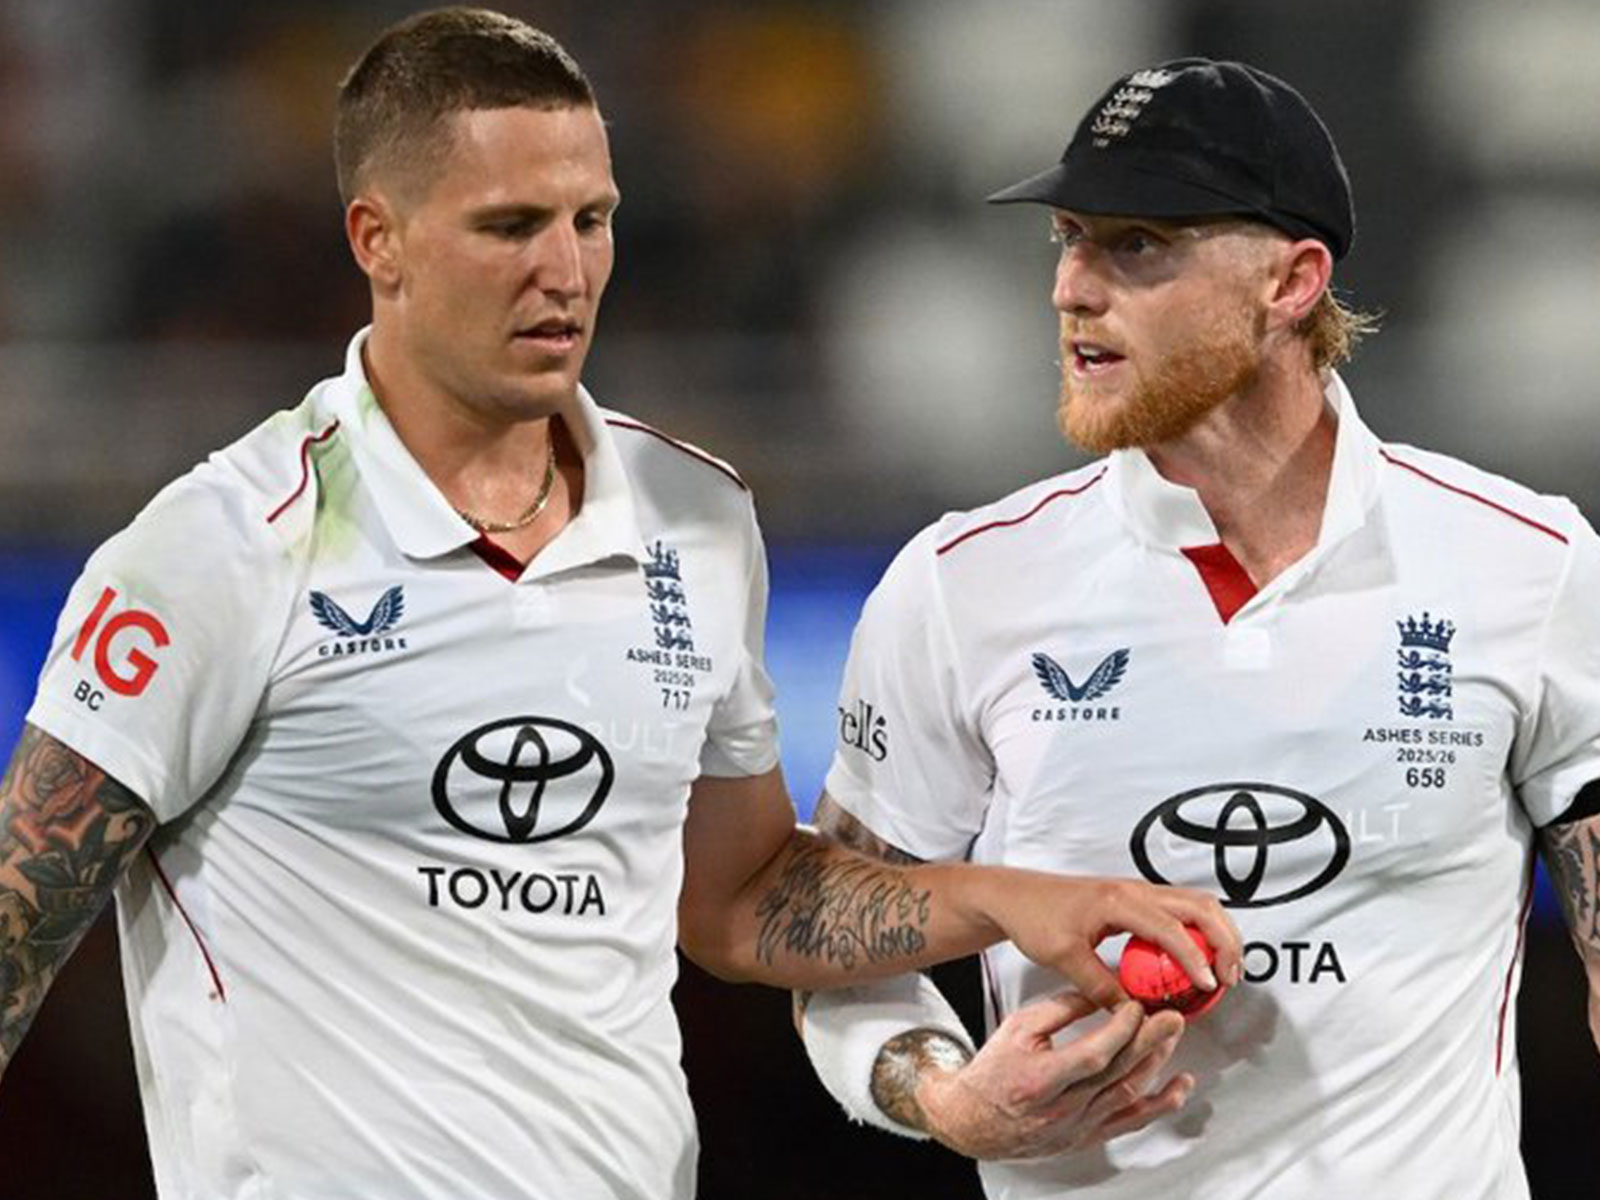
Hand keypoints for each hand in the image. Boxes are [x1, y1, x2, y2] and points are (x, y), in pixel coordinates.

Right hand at [917, 993, 1189, 1159]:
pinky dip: (1159, 1104)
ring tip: (1172, 1036)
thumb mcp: (1017, 1029)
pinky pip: (1131, 1121)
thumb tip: (1097, 993)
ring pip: (1129, 1094)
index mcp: (1041, 1079)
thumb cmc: (993, 1074)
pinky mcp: (1088, 1136)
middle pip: (1118, 1073)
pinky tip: (1179, 1087)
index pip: (1093, 1054)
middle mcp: (1063, 1109)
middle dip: (1150, 1041)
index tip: (1136, 1007)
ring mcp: (1078, 1126)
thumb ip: (1058, 1010)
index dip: (1120, 1030)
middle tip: (1172, 1017)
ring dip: (1157, 1063)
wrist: (974, 1120)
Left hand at [980, 874, 1241, 1008]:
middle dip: (1225, 940)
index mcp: (1118, 902)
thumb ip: (1101, 987)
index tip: (1209, 986)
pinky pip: (1180, 909)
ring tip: (1224, 971)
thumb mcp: (1064, 958)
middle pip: (1200, 906)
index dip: (1196, 958)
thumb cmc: (1033, 918)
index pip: (1172, 928)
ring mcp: (1137, 891)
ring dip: (1218, 933)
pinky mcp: (1135, 899)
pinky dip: (1200, 931)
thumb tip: (1136, 1014)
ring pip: (1196, 903)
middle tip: (1230, 978)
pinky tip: (1198, 960)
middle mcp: (1134, 890)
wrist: (1014, 896)